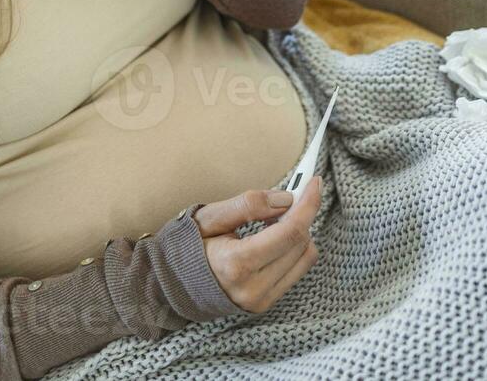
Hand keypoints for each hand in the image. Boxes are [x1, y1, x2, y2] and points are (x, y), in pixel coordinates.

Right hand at [191, 175, 322, 313]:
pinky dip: (294, 249)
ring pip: (304, 257)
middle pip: (301, 243)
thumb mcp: (211, 217)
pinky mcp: (265, 303)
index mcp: (236, 264)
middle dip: (303, 214)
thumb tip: (286, 199)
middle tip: (292, 195)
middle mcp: (252, 288)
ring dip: (298, 232)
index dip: (307, 205)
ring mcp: (260, 300)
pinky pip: (297, 271)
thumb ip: (248, 205)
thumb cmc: (187, 246)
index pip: (289, 232)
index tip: (315, 183)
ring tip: (273, 220)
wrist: (172, 283)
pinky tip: (275, 238)